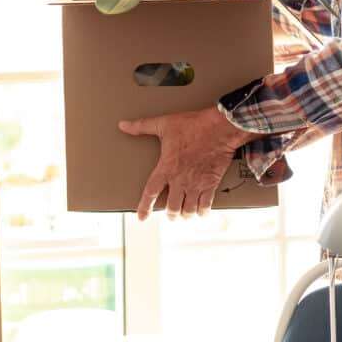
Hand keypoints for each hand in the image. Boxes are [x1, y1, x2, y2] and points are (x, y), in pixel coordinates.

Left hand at [119, 106, 255, 220]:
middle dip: (170, 214)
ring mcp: (196, 184)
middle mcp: (180, 180)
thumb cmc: (192, 125)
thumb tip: (123, 125)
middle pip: (172, 207)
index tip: (142, 217)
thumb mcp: (164, 124)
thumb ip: (142, 126)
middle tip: (170, 214)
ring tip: (184, 215)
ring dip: (185, 215)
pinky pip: (206, 205)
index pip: (150, 192)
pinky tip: (201, 212)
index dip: (144, 207)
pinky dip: (202, 212)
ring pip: (188, 210)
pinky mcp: (211, 183)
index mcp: (166, 168)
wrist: (218, 128)